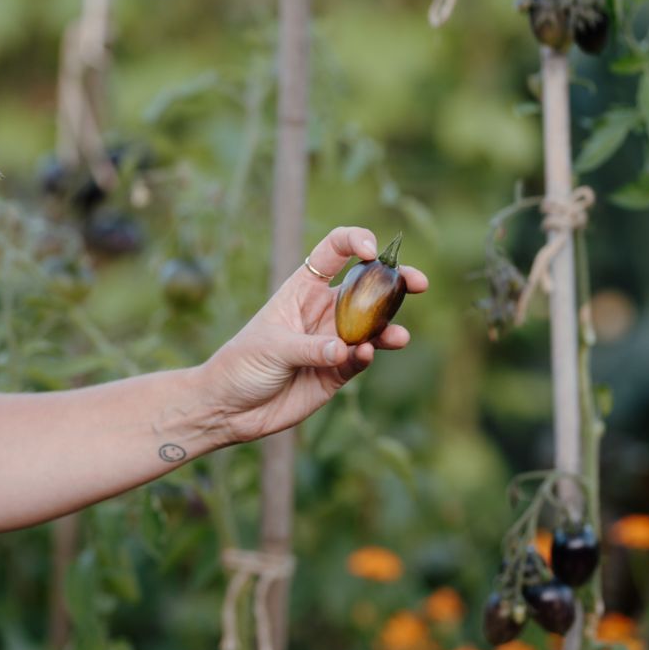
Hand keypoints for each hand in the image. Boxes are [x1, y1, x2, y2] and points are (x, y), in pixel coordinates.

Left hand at [201, 226, 428, 444]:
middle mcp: (323, 310)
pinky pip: (361, 358)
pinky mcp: (338, 371)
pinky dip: (366, 356)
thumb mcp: (271, 347)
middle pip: (366, 287)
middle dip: (395, 281)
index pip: (333, 252)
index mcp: (302, 288)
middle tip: (418, 283)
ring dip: (388, 328)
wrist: (230, 408)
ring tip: (397, 337)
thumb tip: (346, 348)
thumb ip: (310, 347)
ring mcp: (333, 340)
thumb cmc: (241, 364)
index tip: (371, 250)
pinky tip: (362, 356)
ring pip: (372, 326)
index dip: (354, 241)